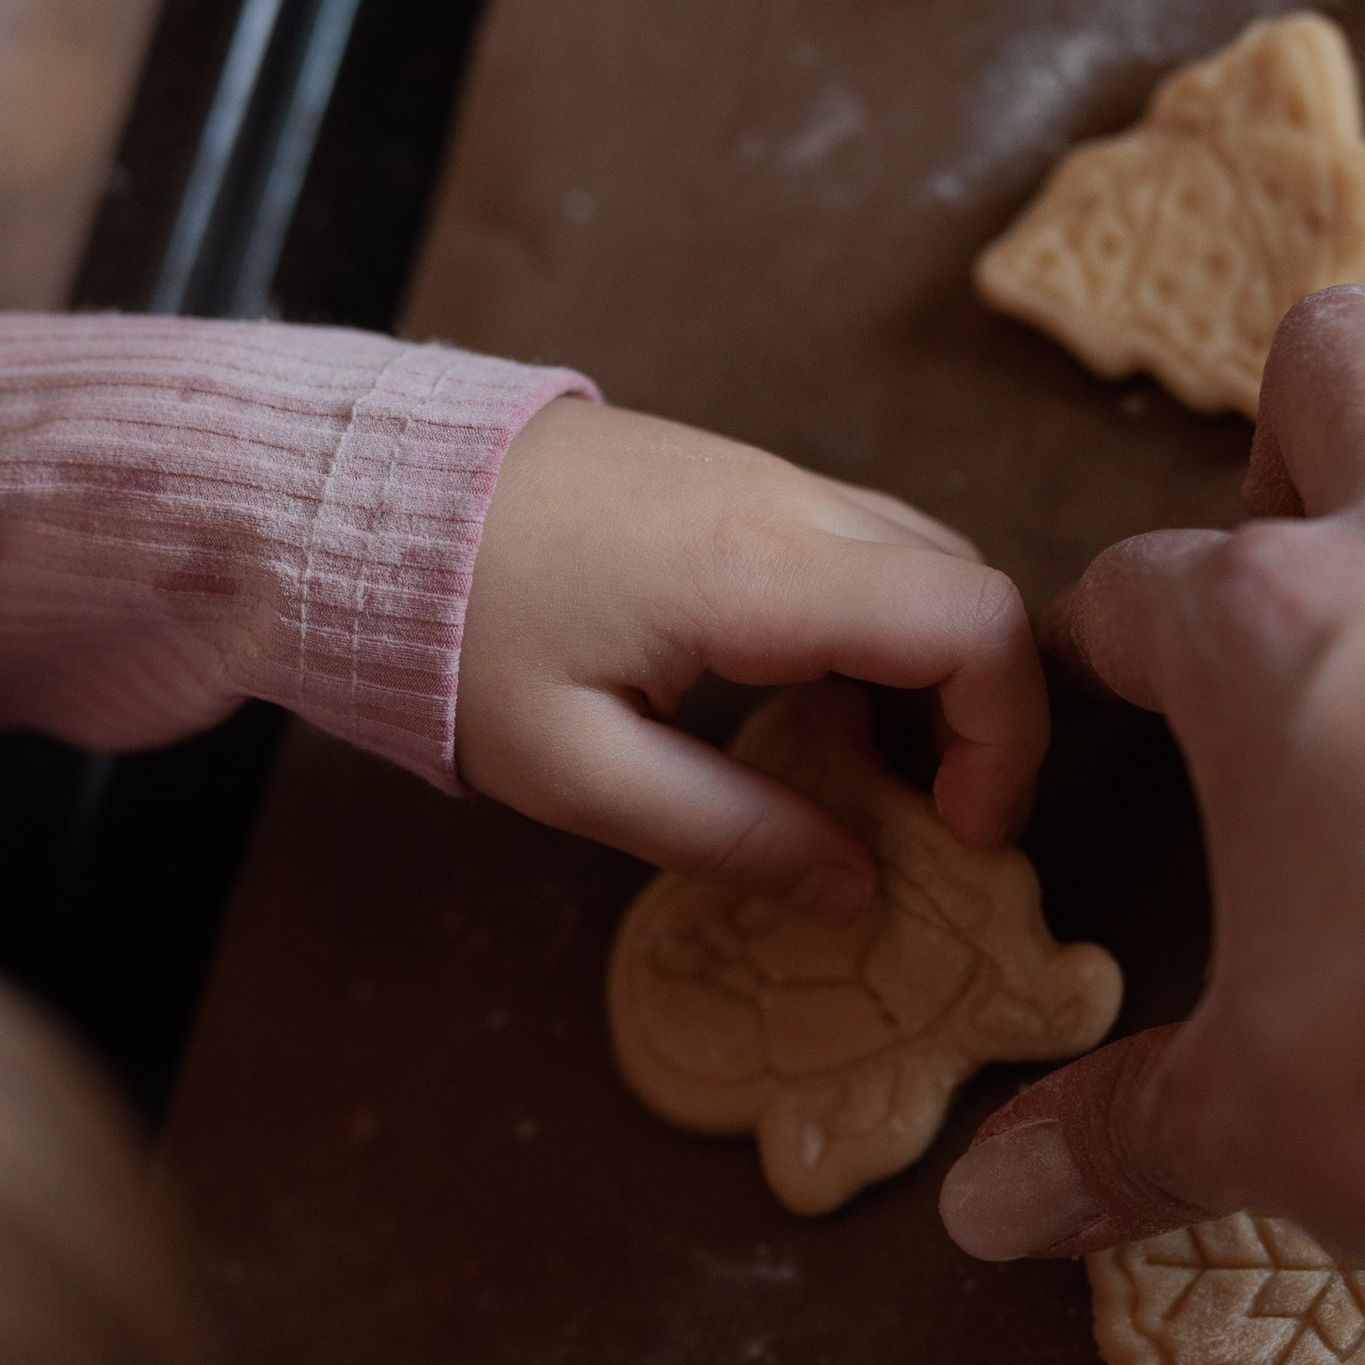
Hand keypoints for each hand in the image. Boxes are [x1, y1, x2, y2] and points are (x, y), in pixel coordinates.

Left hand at [456, 399, 1045, 915]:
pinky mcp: (735, 477)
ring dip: (937, 671)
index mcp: (759, 571)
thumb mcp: (576, 772)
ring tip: (875, 776)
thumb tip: (857, 890)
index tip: (956, 829)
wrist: (360, 492)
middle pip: (971, 588)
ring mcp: (765, 474)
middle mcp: (787, 499)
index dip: (1005, 735)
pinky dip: (885, 631)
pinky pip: (863, 546)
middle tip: (927, 820)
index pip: (974, 623)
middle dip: (985, 714)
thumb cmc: (450, 632)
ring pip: (926, 561)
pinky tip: (816, 707)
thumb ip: (729, 834)